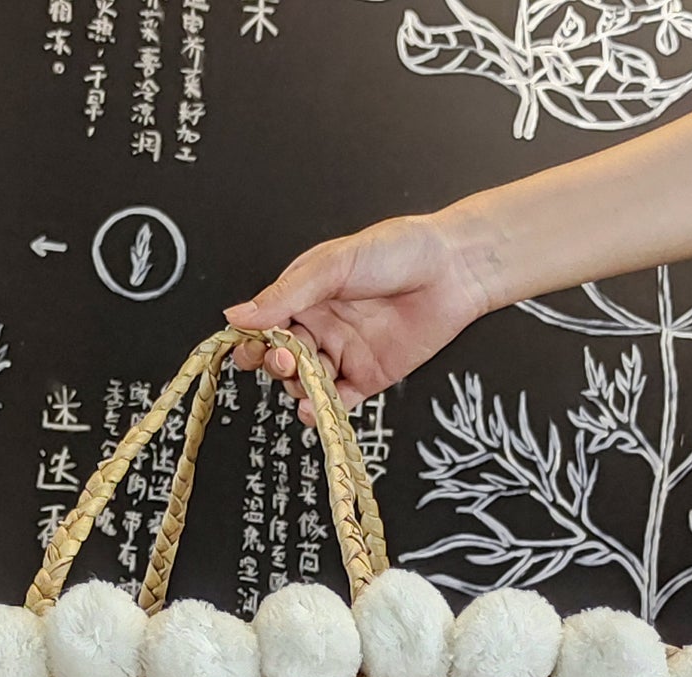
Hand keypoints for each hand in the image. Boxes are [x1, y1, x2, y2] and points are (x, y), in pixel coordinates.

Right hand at [222, 211, 492, 425]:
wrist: (455, 269)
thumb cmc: (399, 250)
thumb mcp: (334, 265)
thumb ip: (286, 295)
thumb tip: (236, 315)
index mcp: (305, 296)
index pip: (265, 327)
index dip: (253, 342)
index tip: (250, 349)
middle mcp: (321, 327)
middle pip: (281, 359)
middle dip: (276, 365)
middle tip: (285, 361)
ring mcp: (343, 354)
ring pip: (305, 383)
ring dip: (298, 387)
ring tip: (306, 379)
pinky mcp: (368, 377)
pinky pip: (337, 402)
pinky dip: (322, 411)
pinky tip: (315, 409)